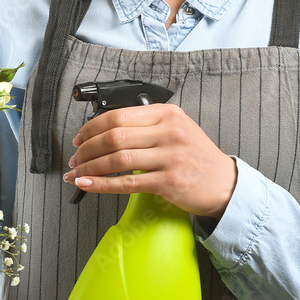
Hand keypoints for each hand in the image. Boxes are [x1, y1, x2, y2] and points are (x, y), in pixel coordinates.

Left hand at [63, 103, 237, 218]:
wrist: (225, 184)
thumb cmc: (197, 157)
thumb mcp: (178, 129)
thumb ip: (148, 125)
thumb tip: (105, 131)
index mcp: (167, 114)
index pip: (118, 115)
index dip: (92, 127)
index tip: (79, 138)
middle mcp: (168, 132)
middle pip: (114, 136)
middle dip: (86, 148)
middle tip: (74, 158)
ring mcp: (170, 157)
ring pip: (117, 159)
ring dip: (89, 167)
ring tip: (76, 173)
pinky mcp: (169, 182)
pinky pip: (126, 183)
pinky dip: (101, 184)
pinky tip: (87, 185)